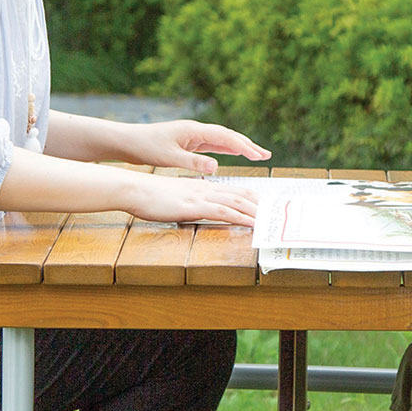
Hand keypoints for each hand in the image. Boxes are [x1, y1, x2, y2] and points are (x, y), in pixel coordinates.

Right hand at [126, 172, 259, 226]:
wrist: (135, 189)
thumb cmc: (149, 196)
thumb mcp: (173, 197)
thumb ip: (188, 201)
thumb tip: (196, 208)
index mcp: (201, 186)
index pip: (233, 190)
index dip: (251, 197)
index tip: (265, 205)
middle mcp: (205, 189)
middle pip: (240, 194)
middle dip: (260, 205)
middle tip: (276, 213)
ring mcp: (201, 197)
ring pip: (237, 202)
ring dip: (256, 212)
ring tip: (270, 221)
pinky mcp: (194, 206)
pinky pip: (224, 212)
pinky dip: (241, 218)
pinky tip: (251, 224)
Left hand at [133, 120, 269, 174]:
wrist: (128, 141)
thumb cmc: (146, 148)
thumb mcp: (169, 158)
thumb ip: (193, 163)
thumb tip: (216, 167)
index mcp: (194, 130)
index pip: (225, 137)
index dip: (244, 147)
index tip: (259, 156)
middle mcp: (196, 130)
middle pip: (228, 135)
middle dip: (248, 145)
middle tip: (266, 155)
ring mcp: (193, 135)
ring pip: (222, 139)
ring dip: (240, 146)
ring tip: (257, 154)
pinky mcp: (189, 142)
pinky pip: (213, 144)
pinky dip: (227, 149)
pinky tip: (235, 153)